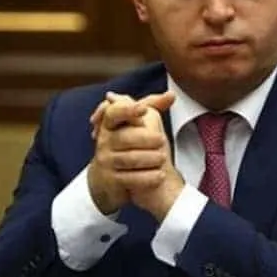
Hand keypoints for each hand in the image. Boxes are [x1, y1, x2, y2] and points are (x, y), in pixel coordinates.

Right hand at [87, 91, 183, 219]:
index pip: (114, 113)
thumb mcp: (136, 123)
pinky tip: (159, 175)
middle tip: (162, 141)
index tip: (143, 110)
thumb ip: (151, 106)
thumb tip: (171, 95)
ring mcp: (106, 162)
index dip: (128, 110)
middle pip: (126, 138)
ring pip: (130, 159)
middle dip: (146, 139)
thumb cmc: (126, 145)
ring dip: (149, 159)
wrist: (108, 179)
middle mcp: (104, 141)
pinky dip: (148, 178)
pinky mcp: (111, 181)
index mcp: (110, 124)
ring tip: (163, 158)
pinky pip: (131, 179)